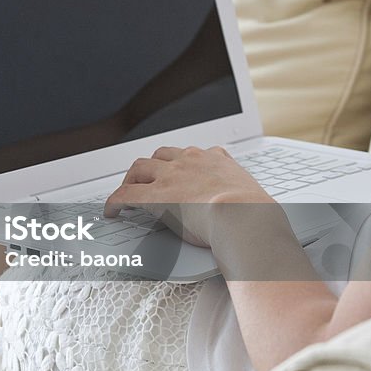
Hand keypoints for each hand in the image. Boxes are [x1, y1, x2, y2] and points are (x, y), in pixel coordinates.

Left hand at [104, 146, 274, 248]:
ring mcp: (170, 176)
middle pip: (161, 155)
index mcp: (215, 159)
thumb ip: (245, 197)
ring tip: (127, 190)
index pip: (193, 154)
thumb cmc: (256, 214)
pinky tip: (111, 211)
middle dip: (152, 166)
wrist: (244, 216)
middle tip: (147, 179)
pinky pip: (125, 194)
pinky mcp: (154, 195)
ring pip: (140, 168)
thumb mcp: (254, 196)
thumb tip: (259, 213)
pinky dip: (114, 201)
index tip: (178, 170)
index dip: (181, 162)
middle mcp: (189, 161)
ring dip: (131, 178)